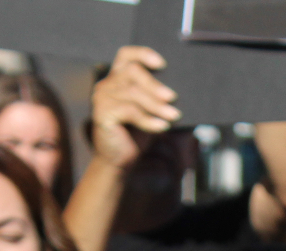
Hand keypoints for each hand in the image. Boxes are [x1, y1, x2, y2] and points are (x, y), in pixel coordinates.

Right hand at [90, 46, 179, 170]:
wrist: (119, 160)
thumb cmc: (136, 133)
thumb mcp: (150, 110)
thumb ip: (158, 96)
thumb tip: (183, 89)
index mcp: (116, 78)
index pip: (126, 55)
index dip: (143, 54)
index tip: (162, 64)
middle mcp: (106, 84)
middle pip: (132, 72)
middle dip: (155, 84)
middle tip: (173, 97)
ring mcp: (102, 98)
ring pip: (133, 93)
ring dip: (156, 105)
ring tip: (173, 115)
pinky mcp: (101, 114)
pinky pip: (130, 111)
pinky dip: (149, 120)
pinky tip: (162, 126)